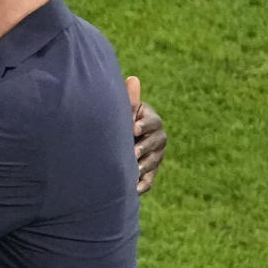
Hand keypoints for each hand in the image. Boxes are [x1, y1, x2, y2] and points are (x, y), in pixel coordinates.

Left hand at [126, 76, 167, 194]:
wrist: (110, 140)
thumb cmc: (116, 120)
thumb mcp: (122, 111)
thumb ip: (127, 99)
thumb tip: (133, 78)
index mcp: (150, 119)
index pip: (153, 121)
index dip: (144, 124)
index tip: (133, 128)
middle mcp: (157, 136)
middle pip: (157, 142)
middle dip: (144, 147)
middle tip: (132, 152)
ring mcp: (155, 155)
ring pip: (153, 161)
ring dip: (144, 166)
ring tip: (131, 170)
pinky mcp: (149, 171)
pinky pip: (149, 180)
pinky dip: (142, 184)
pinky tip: (133, 189)